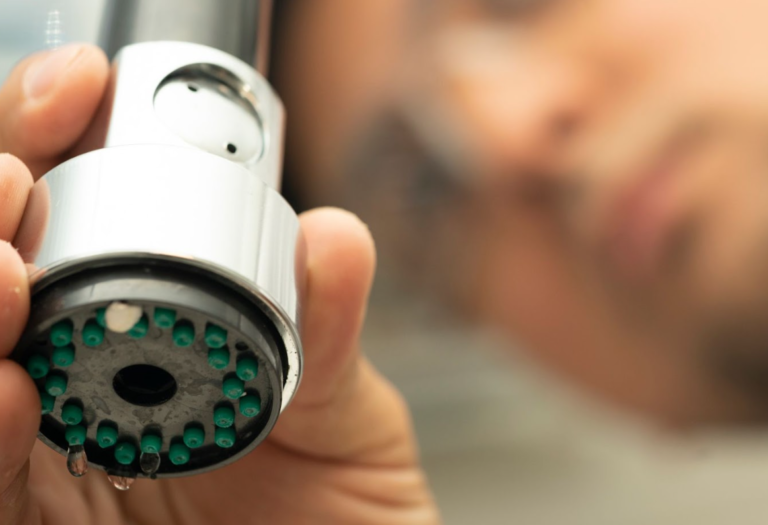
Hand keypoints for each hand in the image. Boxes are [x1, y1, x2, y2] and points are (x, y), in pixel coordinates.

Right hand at [0, 44, 439, 524]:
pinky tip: (6, 392)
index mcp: (145, 331)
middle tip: (15, 178)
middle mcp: (75, 384)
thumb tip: (331, 235)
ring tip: (3, 265)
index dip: (60, 146)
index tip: (80, 93)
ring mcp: (43, 457)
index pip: (76, 218)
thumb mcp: (339, 406)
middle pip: (2, 273)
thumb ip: (326, 327)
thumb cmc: (338, 505)